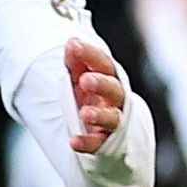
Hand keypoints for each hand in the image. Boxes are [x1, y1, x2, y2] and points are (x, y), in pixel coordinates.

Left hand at [62, 35, 128, 155]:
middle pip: (113, 89)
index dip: (90, 54)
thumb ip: (76, 61)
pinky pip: (99, 143)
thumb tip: (71, 43)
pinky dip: (87, 143)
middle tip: (85, 80)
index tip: (72, 45)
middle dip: (100, 83)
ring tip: (84, 113)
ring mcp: (112, 120)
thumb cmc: (91, 94)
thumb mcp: (81, 76)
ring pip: (112, 117)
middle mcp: (115, 98)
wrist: (109, 127)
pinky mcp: (106, 142)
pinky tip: (74, 142)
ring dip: (99, 115)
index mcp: (109, 78)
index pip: (103, 63)